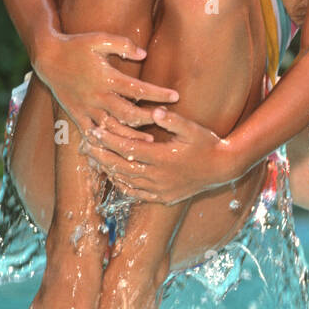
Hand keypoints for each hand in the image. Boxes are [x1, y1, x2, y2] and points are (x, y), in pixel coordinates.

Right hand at [34, 32, 179, 139]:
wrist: (47, 58)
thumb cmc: (76, 45)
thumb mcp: (99, 39)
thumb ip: (122, 45)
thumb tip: (144, 54)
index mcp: (106, 78)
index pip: (138, 89)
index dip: (158, 94)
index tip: (175, 96)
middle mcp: (97, 96)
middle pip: (128, 114)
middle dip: (149, 119)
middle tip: (165, 120)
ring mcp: (86, 108)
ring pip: (112, 129)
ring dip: (132, 136)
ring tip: (149, 141)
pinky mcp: (77, 115)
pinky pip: (92, 134)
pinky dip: (105, 144)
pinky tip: (118, 150)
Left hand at [81, 109, 233, 204]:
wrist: (223, 168)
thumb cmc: (208, 144)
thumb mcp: (193, 129)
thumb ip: (173, 120)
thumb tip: (156, 111)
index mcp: (162, 158)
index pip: (127, 149)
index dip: (108, 141)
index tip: (95, 131)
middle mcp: (158, 176)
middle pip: (121, 167)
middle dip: (101, 156)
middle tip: (86, 147)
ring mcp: (160, 189)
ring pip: (126, 182)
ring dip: (109, 171)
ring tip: (95, 160)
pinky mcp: (164, 198)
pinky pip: (137, 194)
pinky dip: (123, 186)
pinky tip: (115, 177)